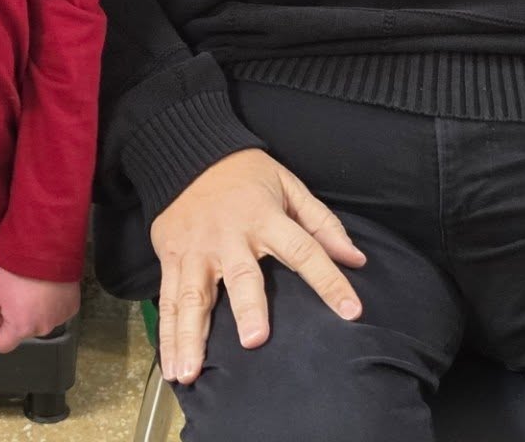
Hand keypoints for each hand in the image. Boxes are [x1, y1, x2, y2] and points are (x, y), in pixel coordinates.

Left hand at [0, 267, 79, 353]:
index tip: (1, 305)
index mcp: (21, 329)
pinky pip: (56, 313)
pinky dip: (51, 303)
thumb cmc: (17, 270)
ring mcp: (60, 320)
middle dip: (17, 317)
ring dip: (35, 310)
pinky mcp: (72, 309)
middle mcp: (42, 330)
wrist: (49, 248)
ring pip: (39, 322)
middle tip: (17, 291)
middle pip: (21, 332)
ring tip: (34, 286)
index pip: (2, 344)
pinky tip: (49, 286)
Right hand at [149, 148, 366, 385]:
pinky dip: (168, 333)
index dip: (328, 280)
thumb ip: (322, 222)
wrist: (188, 152)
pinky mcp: (172, 257)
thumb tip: (357, 258)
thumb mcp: (288, 185)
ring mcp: (196, 249)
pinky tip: (172, 364)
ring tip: (192, 372)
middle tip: (255, 340)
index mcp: (264, 217)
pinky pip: (168, 299)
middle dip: (248, 307)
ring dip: (192, 336)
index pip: (303, 250)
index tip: (351, 311)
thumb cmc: (244, 173)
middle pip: (241, 275)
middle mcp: (229, 236)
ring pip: (193, 296)